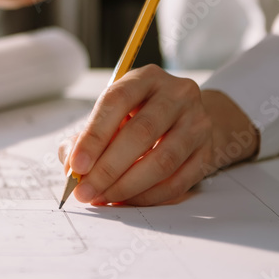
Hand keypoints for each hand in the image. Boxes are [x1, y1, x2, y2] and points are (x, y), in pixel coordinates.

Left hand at [58, 65, 258, 205]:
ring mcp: (197, 123)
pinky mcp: (207, 152)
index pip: (117, 101)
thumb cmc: (139, 116)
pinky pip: (177, 182)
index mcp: (146, 78)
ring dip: (127, 186)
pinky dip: (148, 196)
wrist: (186, 119)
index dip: (94, 135)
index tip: (77, 165)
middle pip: (141, 132)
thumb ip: (85, 137)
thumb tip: (71, 165)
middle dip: (108, 168)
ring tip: (104, 198)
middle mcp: (177, 95)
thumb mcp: (112, 114)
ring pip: (163, 161)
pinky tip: (127, 200)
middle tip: (86, 191)